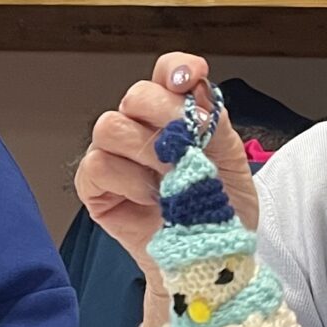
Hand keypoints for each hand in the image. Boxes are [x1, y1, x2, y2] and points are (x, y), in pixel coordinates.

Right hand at [74, 52, 258, 292]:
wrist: (211, 257)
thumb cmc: (220, 210)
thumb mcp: (230, 161)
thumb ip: (214, 120)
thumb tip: (195, 86)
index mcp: (176, 113)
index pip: (168, 71)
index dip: (177, 69)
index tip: (193, 80)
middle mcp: (141, 126)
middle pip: (136, 94)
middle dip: (165, 117)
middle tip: (187, 151)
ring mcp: (114, 154)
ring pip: (110, 126)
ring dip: (146, 154)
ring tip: (170, 183)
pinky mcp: (95, 186)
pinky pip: (97, 165)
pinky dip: (128, 181)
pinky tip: (151, 199)